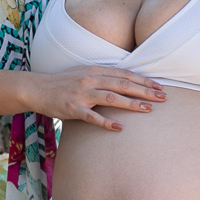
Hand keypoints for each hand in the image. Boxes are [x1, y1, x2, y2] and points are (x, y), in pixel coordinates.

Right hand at [28, 66, 166, 130]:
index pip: (124, 74)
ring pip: (111, 98)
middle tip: (163, 98)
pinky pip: (92, 116)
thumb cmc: (62, 83)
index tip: (159, 87)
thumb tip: (124, 81)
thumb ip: (102, 76)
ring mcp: (81, 94)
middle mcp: (90, 80)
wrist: (36, 88)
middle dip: (145, 91)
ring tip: (148, 109)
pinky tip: (119, 128)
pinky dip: (106, 122)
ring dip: (131, 103)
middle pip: (122, 84)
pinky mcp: (73, 109)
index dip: (143, 80)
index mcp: (94, 70)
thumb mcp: (83, 73)